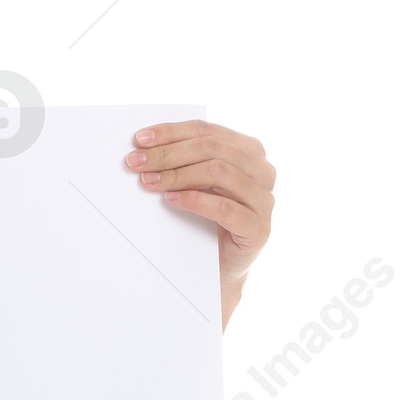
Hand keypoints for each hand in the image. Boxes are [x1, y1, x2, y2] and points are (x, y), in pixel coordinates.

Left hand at [124, 120, 273, 327]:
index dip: (171, 132)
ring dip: (177, 175)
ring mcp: (264, 199)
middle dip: (168, 153)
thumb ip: (185, 161)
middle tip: (136, 162)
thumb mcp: (196, 183)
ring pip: (218, 172)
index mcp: (249, 150)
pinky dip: (195, 200)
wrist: (222, 268)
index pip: (207, 131)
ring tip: (148, 181)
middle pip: (211, 149)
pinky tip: (170, 200)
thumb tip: (145, 146)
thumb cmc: (206, 222)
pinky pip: (224, 208)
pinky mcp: (259, 228)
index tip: (139, 139)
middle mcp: (262, 170)